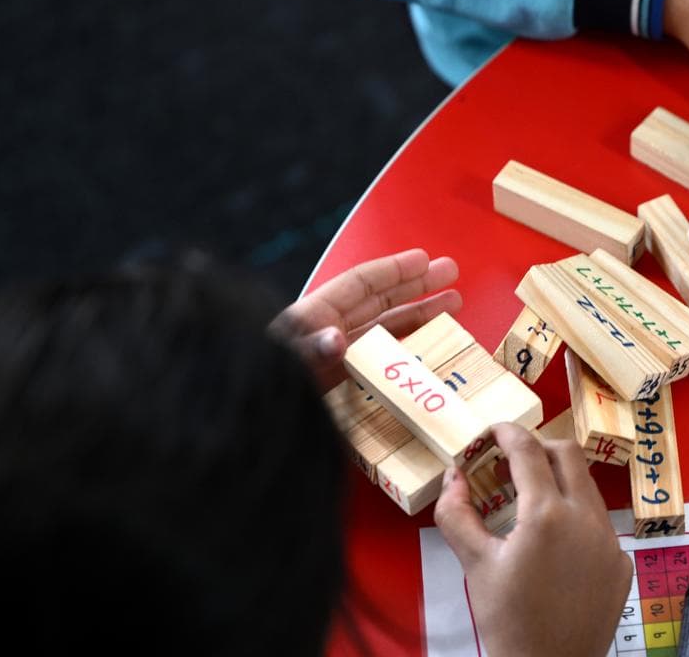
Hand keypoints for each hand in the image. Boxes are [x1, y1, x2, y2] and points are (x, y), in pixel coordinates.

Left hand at [269, 248, 461, 388]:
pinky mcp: (339, 386)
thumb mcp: (280, 363)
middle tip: (450, 272)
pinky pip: (379, 362)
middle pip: (379, 301)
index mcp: (311, 318)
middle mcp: (326, 333)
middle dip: (416, 286)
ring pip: (384, 330)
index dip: (394, 270)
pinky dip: (405, 353)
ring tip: (452, 306)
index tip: (425, 259)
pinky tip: (427, 352)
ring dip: (419, 317)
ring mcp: (335, 360)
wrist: (236, 428)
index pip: (360, 284)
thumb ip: (306, 349)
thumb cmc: (253, 386)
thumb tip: (337, 337)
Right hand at [434, 424, 632, 656]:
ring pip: (587, 489)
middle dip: (537, 448)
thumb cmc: (507, 620)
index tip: (492, 432)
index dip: (507, 433)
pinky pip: (599, 524)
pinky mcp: (621, 563)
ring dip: (558, 483)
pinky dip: (575, 518)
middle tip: (509, 463)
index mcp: (546, 514)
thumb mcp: (474, 564)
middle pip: (567, 454)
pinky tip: (553, 545)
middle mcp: (586, 519)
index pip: (528, 450)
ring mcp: (610, 541)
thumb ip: (456, 513)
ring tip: (528, 503)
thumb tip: (452, 476)